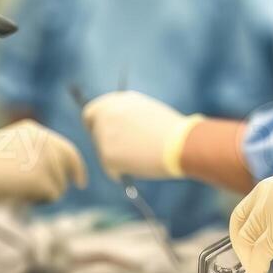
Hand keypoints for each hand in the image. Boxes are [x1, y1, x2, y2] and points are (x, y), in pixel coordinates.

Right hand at [0, 120, 86, 203]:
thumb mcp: (6, 148)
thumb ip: (27, 154)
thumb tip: (42, 175)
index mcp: (33, 131)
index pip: (64, 148)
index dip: (74, 165)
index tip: (80, 181)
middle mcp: (44, 141)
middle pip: (69, 164)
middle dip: (67, 179)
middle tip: (64, 191)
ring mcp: (46, 159)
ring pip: (60, 184)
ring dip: (46, 192)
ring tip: (22, 192)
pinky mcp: (43, 178)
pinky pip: (52, 195)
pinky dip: (41, 200)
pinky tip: (24, 197)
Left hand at [83, 90, 200, 179]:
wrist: (181, 143)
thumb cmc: (171, 129)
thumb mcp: (146, 112)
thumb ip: (126, 115)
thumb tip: (116, 130)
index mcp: (116, 100)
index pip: (91, 113)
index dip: (95, 125)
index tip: (102, 135)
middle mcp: (106, 114)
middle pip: (95, 134)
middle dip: (106, 143)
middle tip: (124, 153)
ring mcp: (104, 135)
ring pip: (104, 152)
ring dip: (118, 157)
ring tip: (143, 157)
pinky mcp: (107, 156)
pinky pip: (110, 168)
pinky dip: (121, 171)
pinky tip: (140, 166)